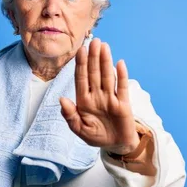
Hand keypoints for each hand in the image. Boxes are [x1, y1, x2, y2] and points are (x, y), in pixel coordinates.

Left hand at [60, 38, 139, 155]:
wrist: (115, 146)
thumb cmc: (96, 136)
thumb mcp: (79, 130)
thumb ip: (70, 116)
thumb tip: (62, 99)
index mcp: (84, 101)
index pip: (81, 79)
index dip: (81, 64)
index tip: (80, 50)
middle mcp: (97, 96)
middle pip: (95, 73)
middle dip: (93, 58)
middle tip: (94, 41)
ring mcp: (111, 98)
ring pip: (108, 76)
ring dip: (106, 61)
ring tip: (104, 46)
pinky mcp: (124, 104)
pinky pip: (122, 87)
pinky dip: (122, 76)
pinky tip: (119, 63)